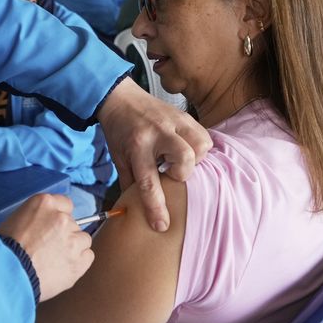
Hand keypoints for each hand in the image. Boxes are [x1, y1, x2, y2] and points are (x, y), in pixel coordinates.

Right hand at [0, 193, 92, 301]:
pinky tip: (63, 268)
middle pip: (73, 223)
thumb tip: (46, 225)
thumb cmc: (3, 249)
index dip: (58, 217)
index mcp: (45, 204)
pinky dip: (79, 262)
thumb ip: (37, 218)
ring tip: (55, 260)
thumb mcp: (16, 220)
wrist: (5, 274)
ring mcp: (73, 240)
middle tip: (48, 249)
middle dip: (63, 234)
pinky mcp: (79, 261)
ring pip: (83, 240)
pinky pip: (88, 256)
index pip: (65, 204)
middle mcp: (62, 218)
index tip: (51, 228)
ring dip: (73, 248)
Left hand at [96, 78, 211, 231]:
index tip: (162, 225)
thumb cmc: (120, 131)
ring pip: (201, 144)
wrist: (120, 97)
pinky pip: (204, 135)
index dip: (156, 206)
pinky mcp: (185, 115)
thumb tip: (138, 211)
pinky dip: (199, 147)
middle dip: (183, 172)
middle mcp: (158, 132)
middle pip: (185, 158)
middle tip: (172, 172)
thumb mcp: (118, 159)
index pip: (148, 181)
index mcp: (137, 146)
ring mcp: (175, 121)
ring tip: (180, 160)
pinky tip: (187, 149)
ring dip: (195, 158)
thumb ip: (130, 183)